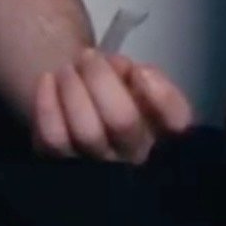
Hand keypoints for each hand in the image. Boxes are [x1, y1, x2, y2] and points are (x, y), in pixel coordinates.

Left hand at [31, 48, 193, 164]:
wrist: (83, 114)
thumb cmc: (118, 96)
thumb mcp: (140, 81)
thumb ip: (142, 75)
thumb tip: (127, 72)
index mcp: (162, 131)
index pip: (178, 122)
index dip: (162, 95)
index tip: (140, 69)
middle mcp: (135, 156)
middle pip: (122, 121)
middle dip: (100, 79)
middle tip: (87, 56)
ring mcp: (98, 168)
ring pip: (86, 131)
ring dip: (73, 89)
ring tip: (67, 69)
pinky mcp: (62, 169)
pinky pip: (53, 139)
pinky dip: (47, 105)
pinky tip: (48, 81)